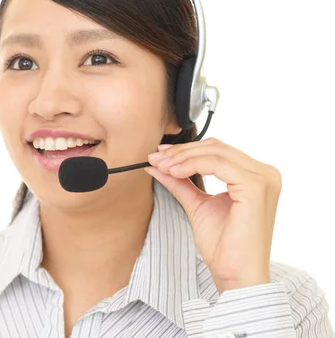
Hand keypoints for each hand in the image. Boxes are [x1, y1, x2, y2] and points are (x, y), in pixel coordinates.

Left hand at [144, 137, 281, 294]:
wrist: (236, 274)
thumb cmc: (223, 246)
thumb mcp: (197, 205)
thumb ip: (180, 183)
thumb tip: (156, 165)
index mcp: (256, 176)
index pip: (217, 151)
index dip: (186, 150)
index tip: (159, 155)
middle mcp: (265, 173)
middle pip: (216, 147)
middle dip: (181, 152)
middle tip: (156, 158)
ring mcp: (264, 178)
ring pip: (215, 152)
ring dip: (183, 157)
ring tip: (162, 166)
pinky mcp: (256, 186)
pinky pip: (217, 164)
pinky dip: (192, 164)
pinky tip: (174, 172)